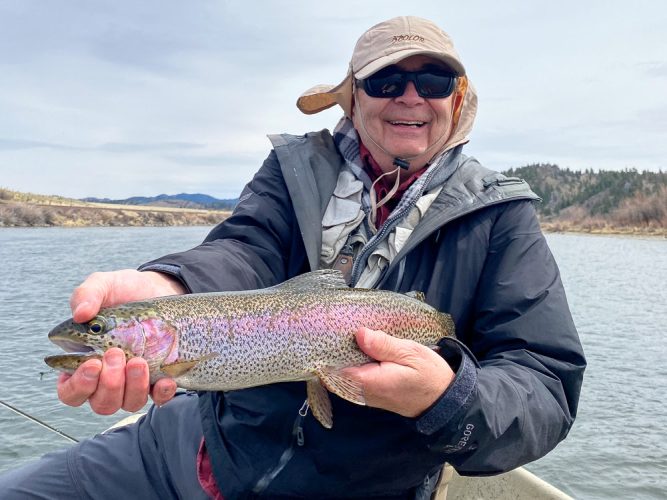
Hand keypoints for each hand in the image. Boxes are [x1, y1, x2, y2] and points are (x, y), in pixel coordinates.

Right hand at [57, 269, 184, 414]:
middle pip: (100, 402)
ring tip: (139, 361)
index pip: (70, 391)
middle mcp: (107, 378)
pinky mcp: (159, 378)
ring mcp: (134, 382)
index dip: (78, 385)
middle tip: (117, 354)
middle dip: (109, 384)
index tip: (92, 363)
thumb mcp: (105, 285)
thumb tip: (79, 314)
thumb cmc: (125, 291)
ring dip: (133, 388)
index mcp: (83, 361)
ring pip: (128, 403)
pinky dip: (161, 393)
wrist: (160, 288)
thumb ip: (87, 294)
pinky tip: (164, 379)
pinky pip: (159, 398)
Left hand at [342, 327, 454, 417]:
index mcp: (368, 381)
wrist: (442, 400)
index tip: (334, 328)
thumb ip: (384, 345)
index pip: (335, 365)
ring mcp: (365, 395)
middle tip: (344, 325)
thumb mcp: (410, 353)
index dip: (331, 347)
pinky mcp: (370, 393)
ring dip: (347, 354)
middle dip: (337, 348)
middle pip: (336, 368)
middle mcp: (361, 391)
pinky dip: (355, 362)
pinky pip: (354, 376)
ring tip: (352, 332)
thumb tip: (360, 334)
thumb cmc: (429, 375)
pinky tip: (362, 347)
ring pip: (344, 372)